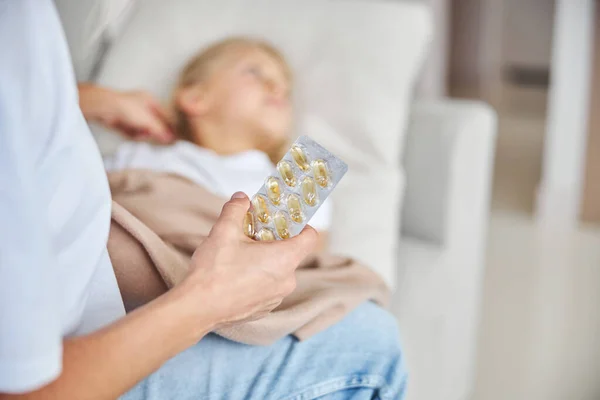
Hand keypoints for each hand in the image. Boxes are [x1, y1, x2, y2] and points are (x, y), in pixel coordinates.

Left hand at [79, 84, 174, 143]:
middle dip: (151, 131)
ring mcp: (131, 113)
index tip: (172, 137)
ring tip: (136, 132)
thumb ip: (160, 130)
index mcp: (149, 100)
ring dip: (140, 133)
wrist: (104, 108)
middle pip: (153, 124)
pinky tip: (127, 131)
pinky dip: (131, 134)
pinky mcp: (122, 121)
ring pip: (143, 129)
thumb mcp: (148, 120)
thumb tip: (170, 138)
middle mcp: (141, 106)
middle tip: (149, 134)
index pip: (164, 115)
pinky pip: (132, 131)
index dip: (168, 127)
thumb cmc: (127, 108)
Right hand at [177, 192, 317, 331]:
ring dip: (265, 260)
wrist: (197, 308)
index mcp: (284, 259)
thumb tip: (241, 199)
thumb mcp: (224, 231)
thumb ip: (236, 209)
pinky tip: (236, 274)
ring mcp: (276, 297)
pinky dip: (258, 277)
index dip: (301, 225)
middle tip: (254, 233)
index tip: (286, 219)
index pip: (310, 238)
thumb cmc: (214, 273)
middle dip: (274, 241)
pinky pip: (268, 286)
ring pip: (278, 271)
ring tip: (241, 254)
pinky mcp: (264, 309)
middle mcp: (286, 281)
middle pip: (291, 253)